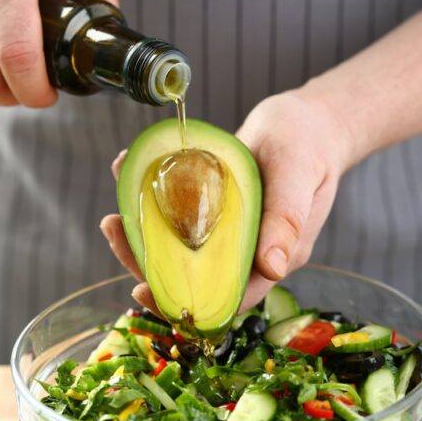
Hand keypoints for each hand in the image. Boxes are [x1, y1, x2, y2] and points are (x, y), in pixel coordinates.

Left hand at [100, 91, 353, 311]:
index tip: (142, 288)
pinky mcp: (213, 210)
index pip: (224, 296)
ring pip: (178, 249)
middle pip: (191, 275)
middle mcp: (246, 251)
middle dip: (148, 262)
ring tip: (113, 212)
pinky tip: (130, 174)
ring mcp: (227, 232)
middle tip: (114, 229)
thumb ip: (286, 221)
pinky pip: (178, 216)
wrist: (308, 120)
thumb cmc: (308, 145)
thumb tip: (273, 269)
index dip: (183, 300)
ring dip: (142, 234)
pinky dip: (151, 202)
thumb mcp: (297, 176)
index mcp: (272, 257)